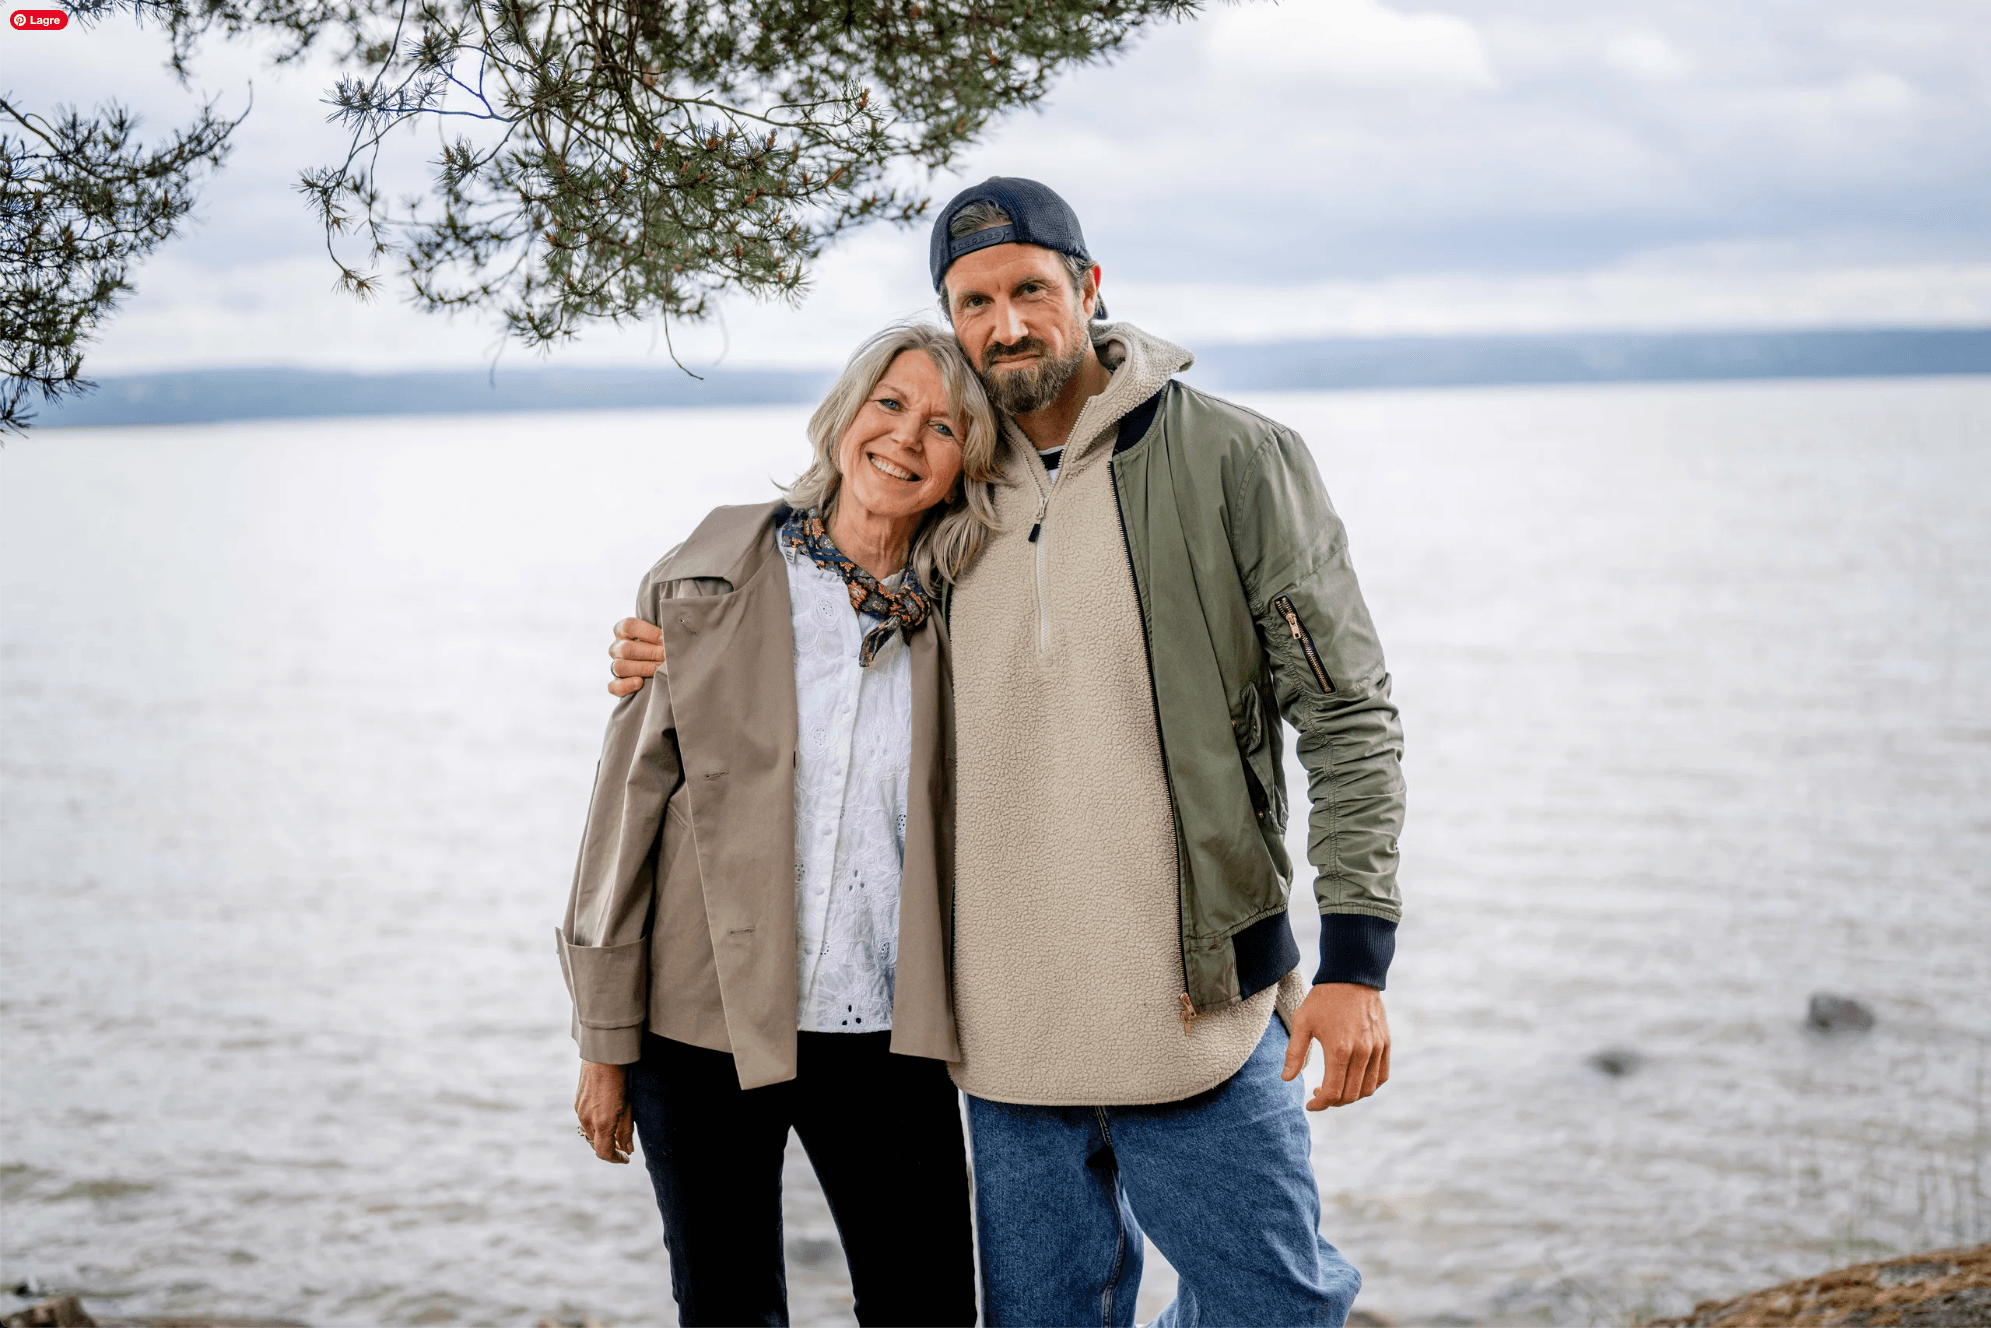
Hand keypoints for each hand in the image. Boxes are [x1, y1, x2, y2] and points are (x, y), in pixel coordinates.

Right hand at [574, 1061, 633, 1161]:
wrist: (603, 1056)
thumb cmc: (620, 1079)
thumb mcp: (628, 1106)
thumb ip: (626, 1130)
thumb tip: (627, 1149)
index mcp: (601, 1123)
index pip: (604, 1152)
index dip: (615, 1159)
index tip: (625, 1158)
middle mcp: (587, 1120)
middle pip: (596, 1144)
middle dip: (610, 1147)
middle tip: (624, 1146)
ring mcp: (580, 1111)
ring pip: (590, 1132)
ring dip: (602, 1136)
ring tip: (616, 1131)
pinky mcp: (577, 1102)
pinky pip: (585, 1120)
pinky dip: (595, 1125)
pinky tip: (606, 1116)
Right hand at [607, 617, 664, 697]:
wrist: (663, 670)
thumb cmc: (665, 646)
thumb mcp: (662, 636)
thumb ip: (663, 634)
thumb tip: (672, 636)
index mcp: (623, 631)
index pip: (628, 627)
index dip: (648, 633)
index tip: (665, 639)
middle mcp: (617, 648)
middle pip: (625, 649)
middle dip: (650, 652)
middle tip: (667, 656)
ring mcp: (615, 667)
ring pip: (619, 667)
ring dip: (642, 668)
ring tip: (660, 669)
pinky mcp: (616, 685)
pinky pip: (614, 687)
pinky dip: (626, 685)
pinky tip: (640, 683)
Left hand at [1282, 982, 1389, 1110]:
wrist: (1352, 975)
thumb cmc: (1324, 999)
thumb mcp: (1302, 1022)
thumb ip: (1294, 1053)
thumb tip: (1286, 1079)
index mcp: (1339, 1050)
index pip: (1333, 1092)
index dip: (1320, 1104)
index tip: (1310, 1104)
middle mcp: (1361, 1053)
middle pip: (1350, 1095)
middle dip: (1333, 1102)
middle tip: (1320, 1095)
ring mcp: (1376, 1049)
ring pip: (1367, 1089)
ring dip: (1351, 1096)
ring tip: (1336, 1088)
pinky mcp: (1385, 1044)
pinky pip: (1381, 1076)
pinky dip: (1369, 1086)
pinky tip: (1354, 1080)